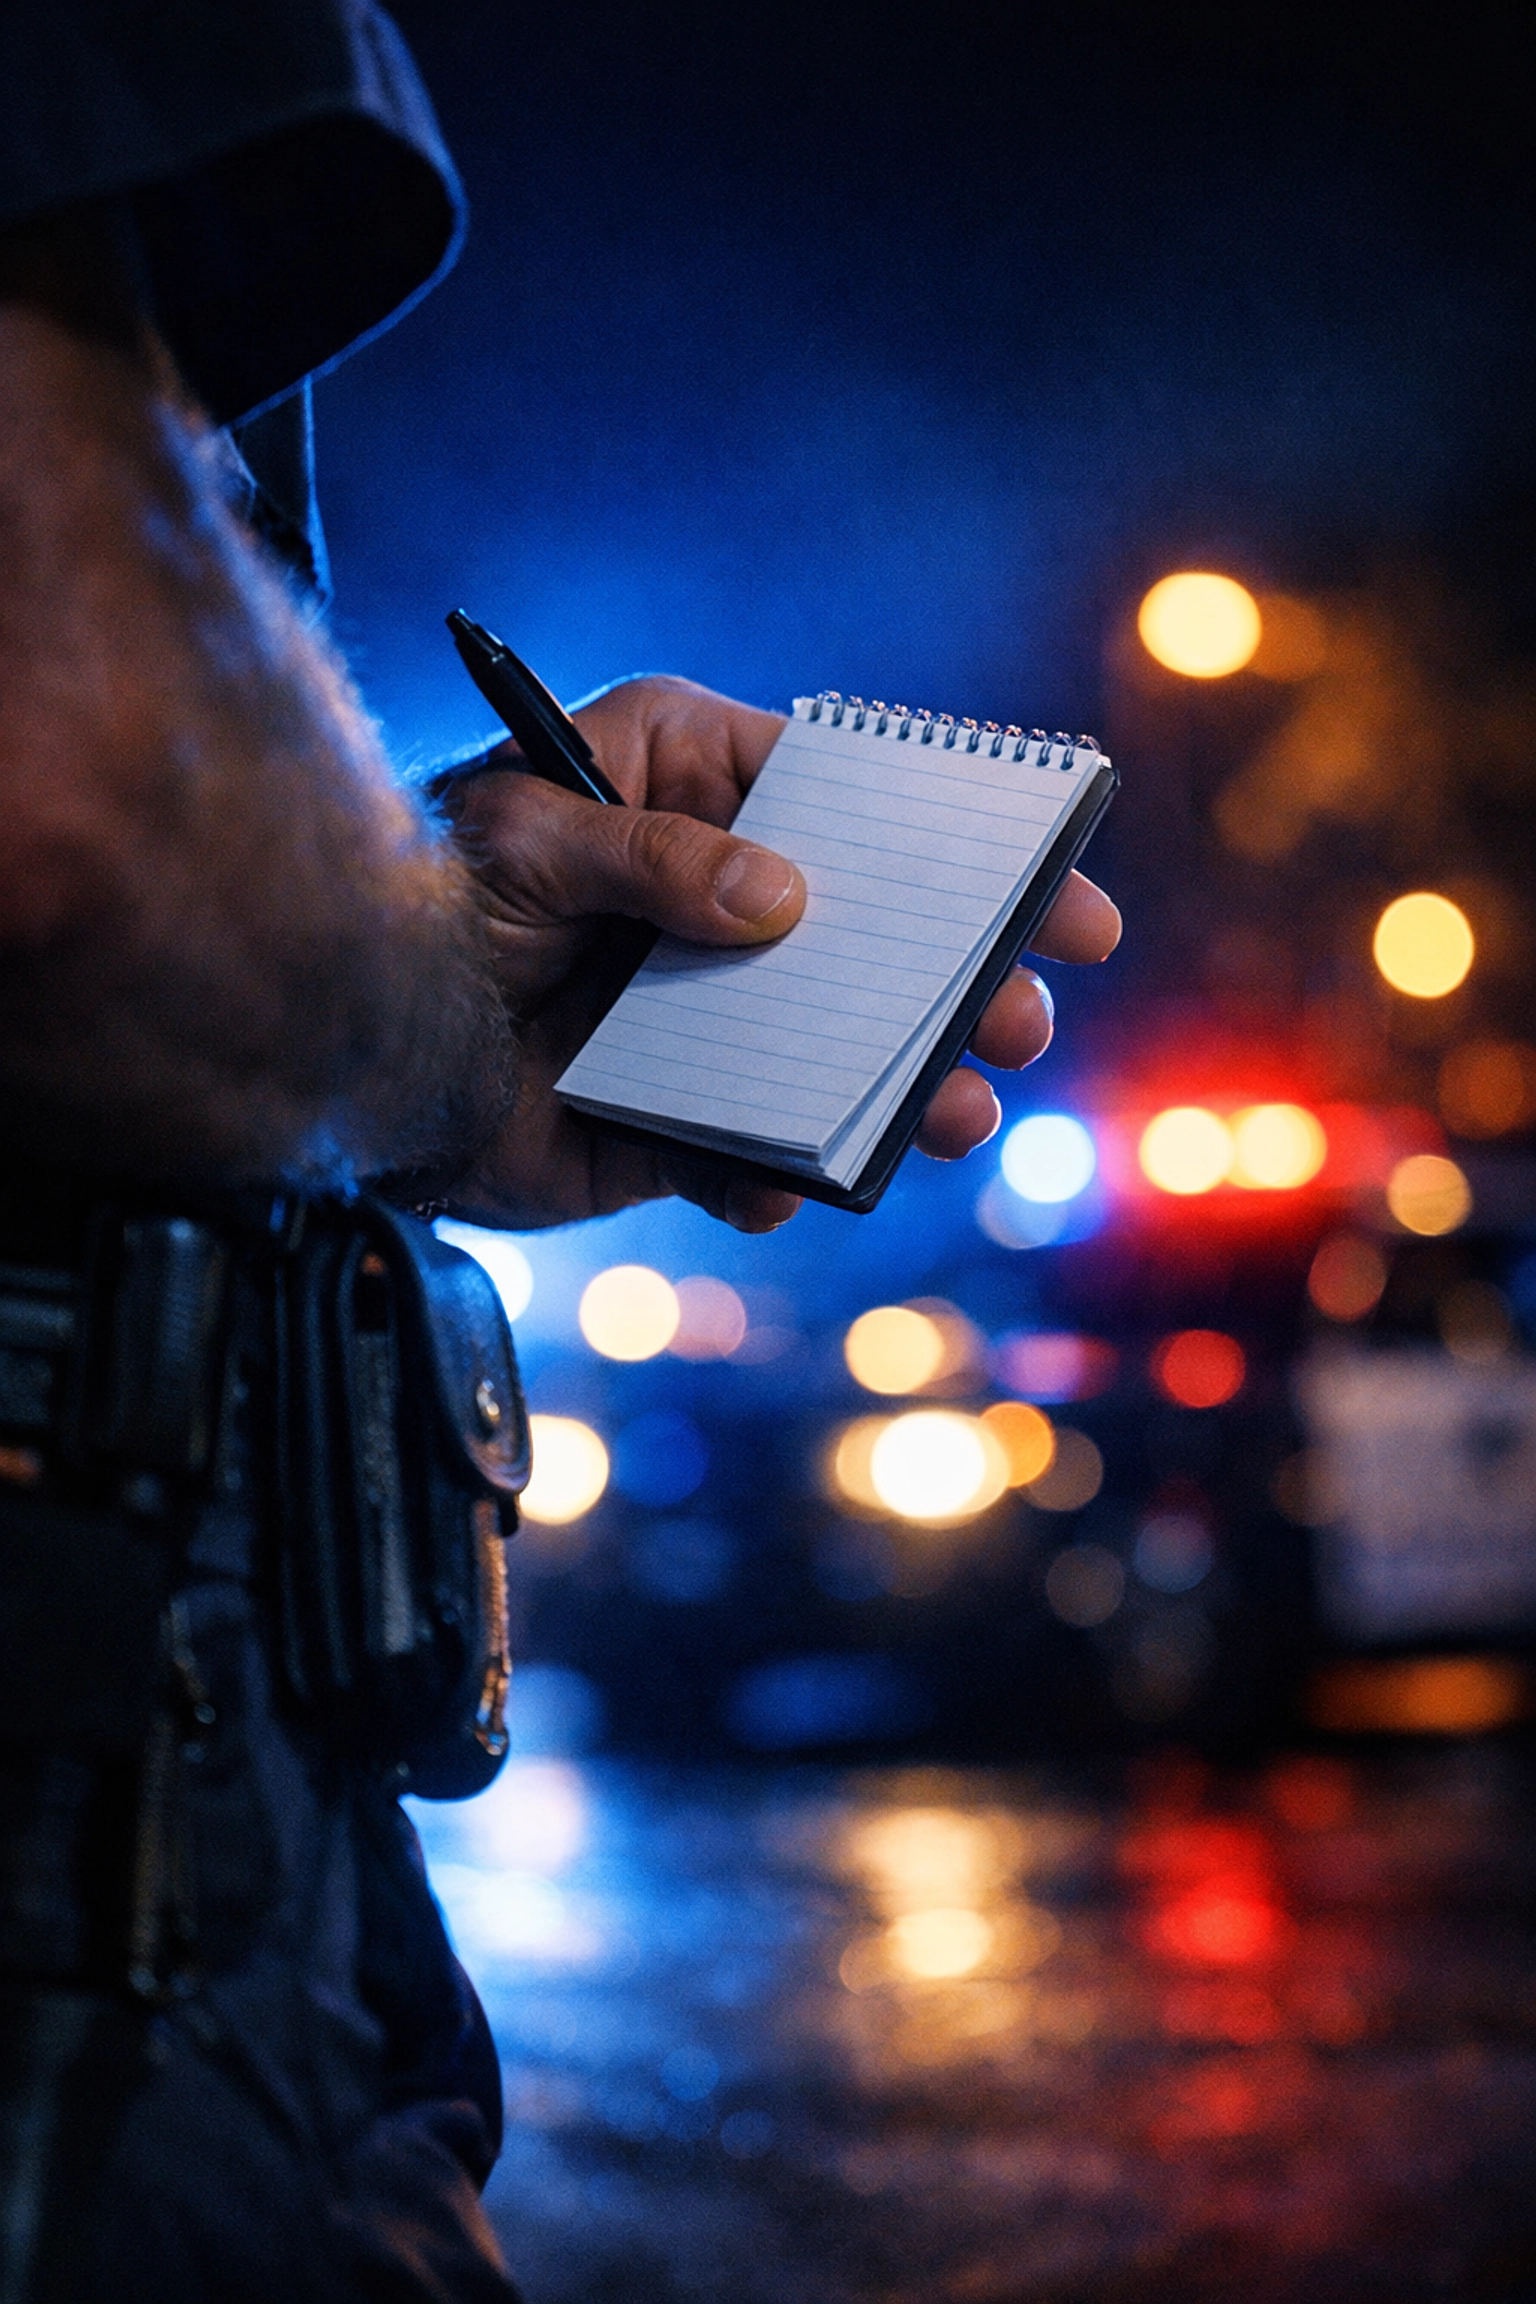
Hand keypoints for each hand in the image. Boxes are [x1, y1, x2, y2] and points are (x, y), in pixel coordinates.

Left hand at [442, 676, 1118, 1230]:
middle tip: (1020, 1021)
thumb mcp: (527, 838)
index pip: (852, 800)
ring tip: (956, 1117)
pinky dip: (771, 1181)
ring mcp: (706, 1016)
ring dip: (903, 1091)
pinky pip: (750, 1157)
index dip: (958, 846)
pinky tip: (777, 1186)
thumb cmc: (417, 898)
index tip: (1053, 887)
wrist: (331, 1043)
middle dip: (957, 983)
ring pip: (836, 1054)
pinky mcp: (674, 1119)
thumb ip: (655, 856)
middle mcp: (712, 899)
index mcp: (687, 787)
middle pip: (871, 937)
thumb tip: (784, 904)